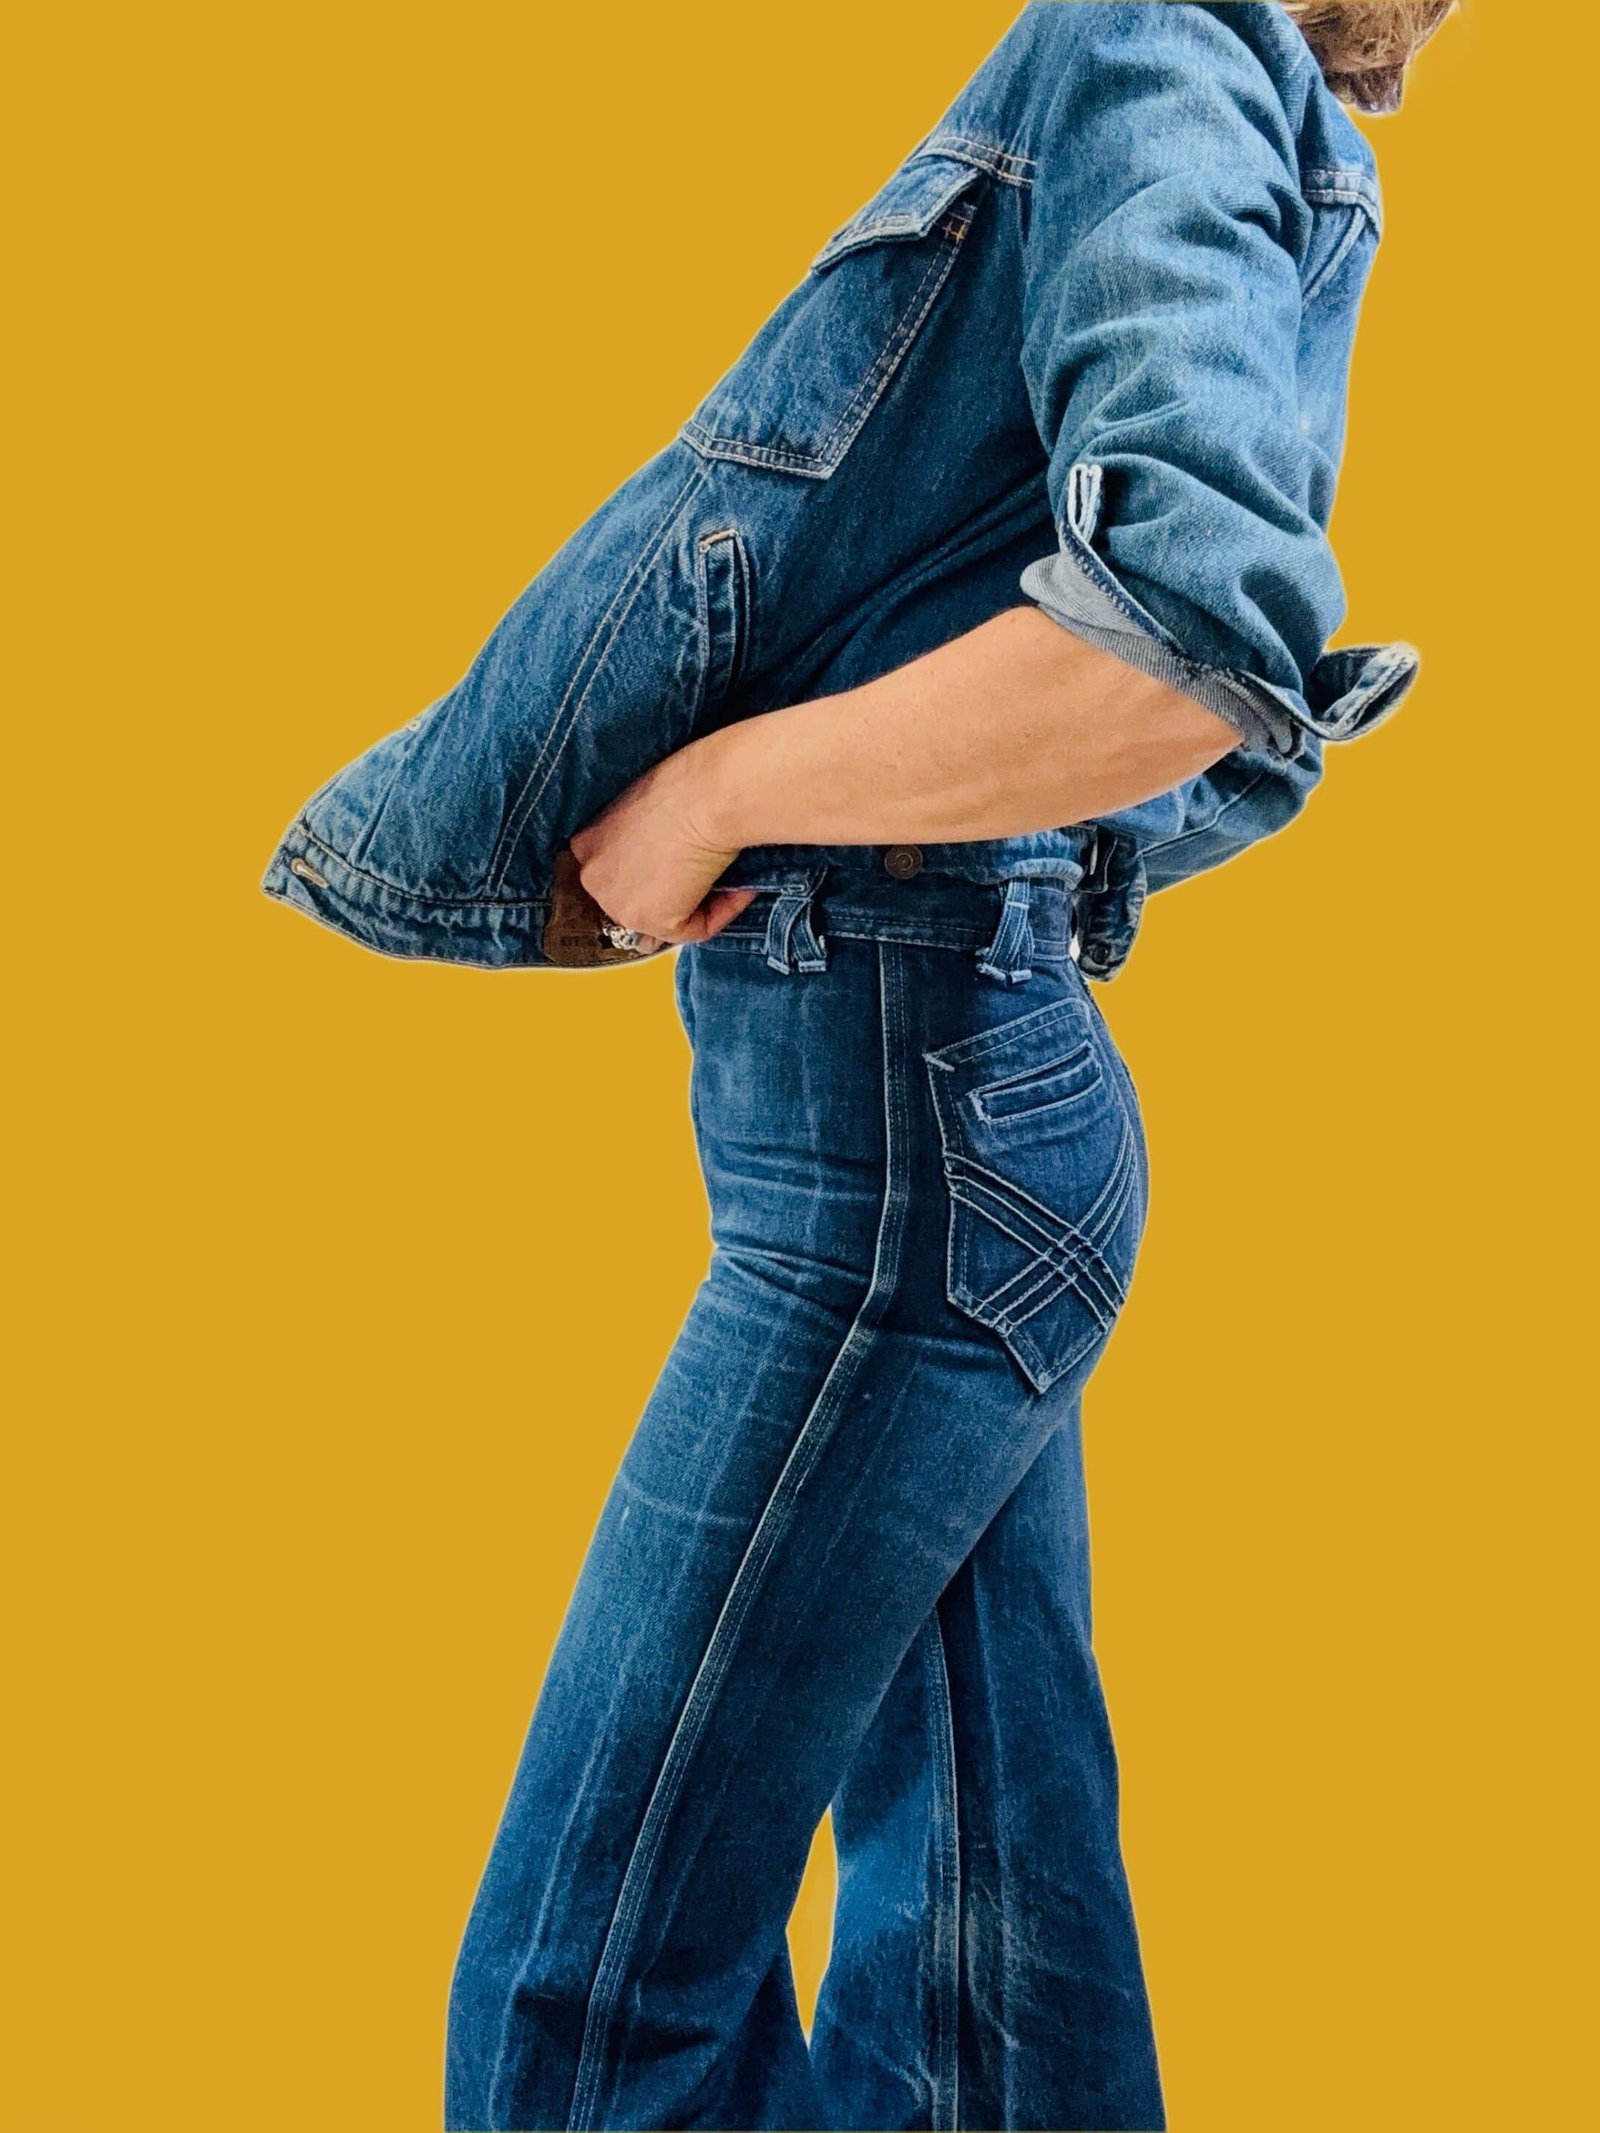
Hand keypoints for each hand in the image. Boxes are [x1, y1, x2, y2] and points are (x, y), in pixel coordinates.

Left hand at [567, 740, 757, 951]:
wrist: (707, 795)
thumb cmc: (687, 787)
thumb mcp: (649, 810)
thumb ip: (646, 840)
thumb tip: (671, 866)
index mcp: (586, 846)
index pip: (618, 876)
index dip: (656, 875)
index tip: (685, 865)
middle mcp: (593, 878)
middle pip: (639, 902)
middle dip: (674, 895)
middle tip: (710, 876)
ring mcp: (618, 904)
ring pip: (666, 920)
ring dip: (701, 904)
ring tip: (730, 880)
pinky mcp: (652, 921)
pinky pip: (694, 930)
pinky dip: (722, 911)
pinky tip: (739, 887)